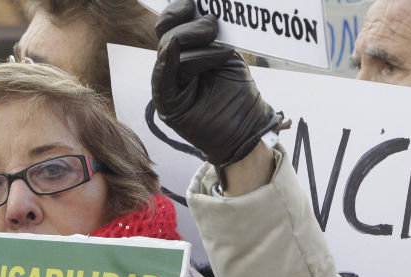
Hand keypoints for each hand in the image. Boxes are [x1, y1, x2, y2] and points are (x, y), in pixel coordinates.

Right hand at [151, 0, 283, 166]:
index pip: (170, 24)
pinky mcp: (167, 103)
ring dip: (198, 43)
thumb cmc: (238, 94)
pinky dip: (176, 60)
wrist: (247, 130)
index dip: (178, 9)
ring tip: (224, 52)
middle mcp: (171, 67)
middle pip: (167, 33)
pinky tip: (184, 51)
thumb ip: (212, 36)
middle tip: (213, 26)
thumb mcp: (227, 55)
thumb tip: (204, 10)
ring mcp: (166, 85)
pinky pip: (164, 76)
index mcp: (183, 53)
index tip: (195, 2)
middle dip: (190, 23)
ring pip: (169, 49)